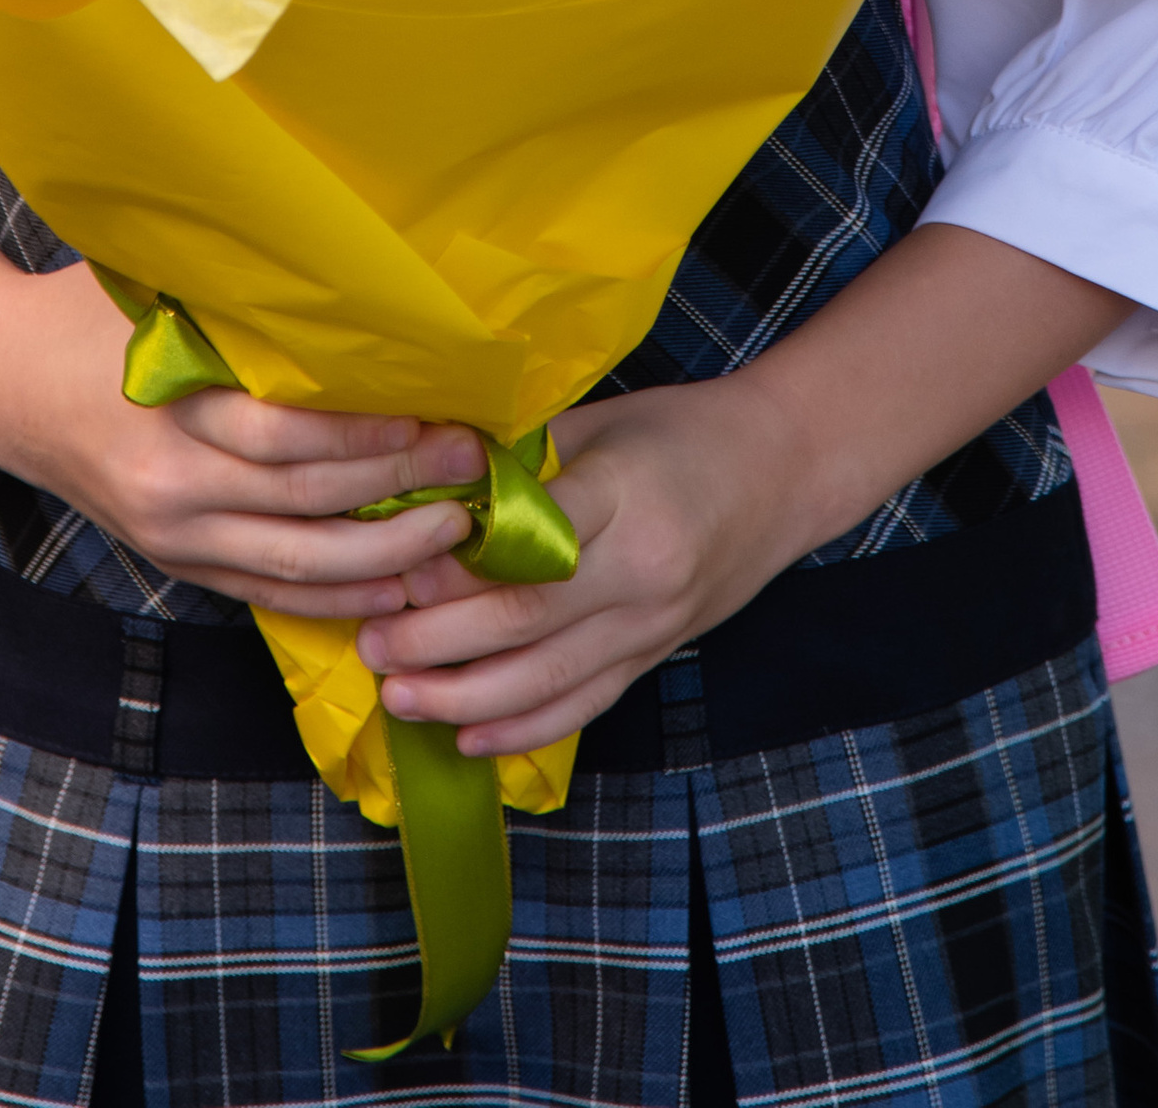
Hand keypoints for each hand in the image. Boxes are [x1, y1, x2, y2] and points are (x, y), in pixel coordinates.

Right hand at [0, 157, 480, 621]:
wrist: (4, 384)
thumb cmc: (92, 314)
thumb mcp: (157, 286)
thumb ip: (241, 293)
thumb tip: (351, 265)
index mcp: (171, 406)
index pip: (291, 435)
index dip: (375, 435)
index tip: (445, 416)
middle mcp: (172, 482)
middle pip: (307, 502)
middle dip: (402, 490)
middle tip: (475, 467)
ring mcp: (173, 532)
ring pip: (297, 564)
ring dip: (385, 558)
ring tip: (456, 535)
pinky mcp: (176, 561)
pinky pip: (268, 591)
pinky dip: (336, 596)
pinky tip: (394, 587)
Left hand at [353, 225, 1138, 754]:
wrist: (784, 470)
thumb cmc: (682, 429)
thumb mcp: (602, 421)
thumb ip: (526, 460)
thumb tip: (430, 484)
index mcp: (625, 497)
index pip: (530, 546)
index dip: (457, 570)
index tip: (396, 573)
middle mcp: (641, 573)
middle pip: (529, 624)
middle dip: (440, 644)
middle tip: (373, 644)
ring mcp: (652, 625)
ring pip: (549, 682)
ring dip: (465, 700)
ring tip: (398, 698)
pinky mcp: (655, 656)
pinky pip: (583, 706)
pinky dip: (521, 730)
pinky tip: (466, 737)